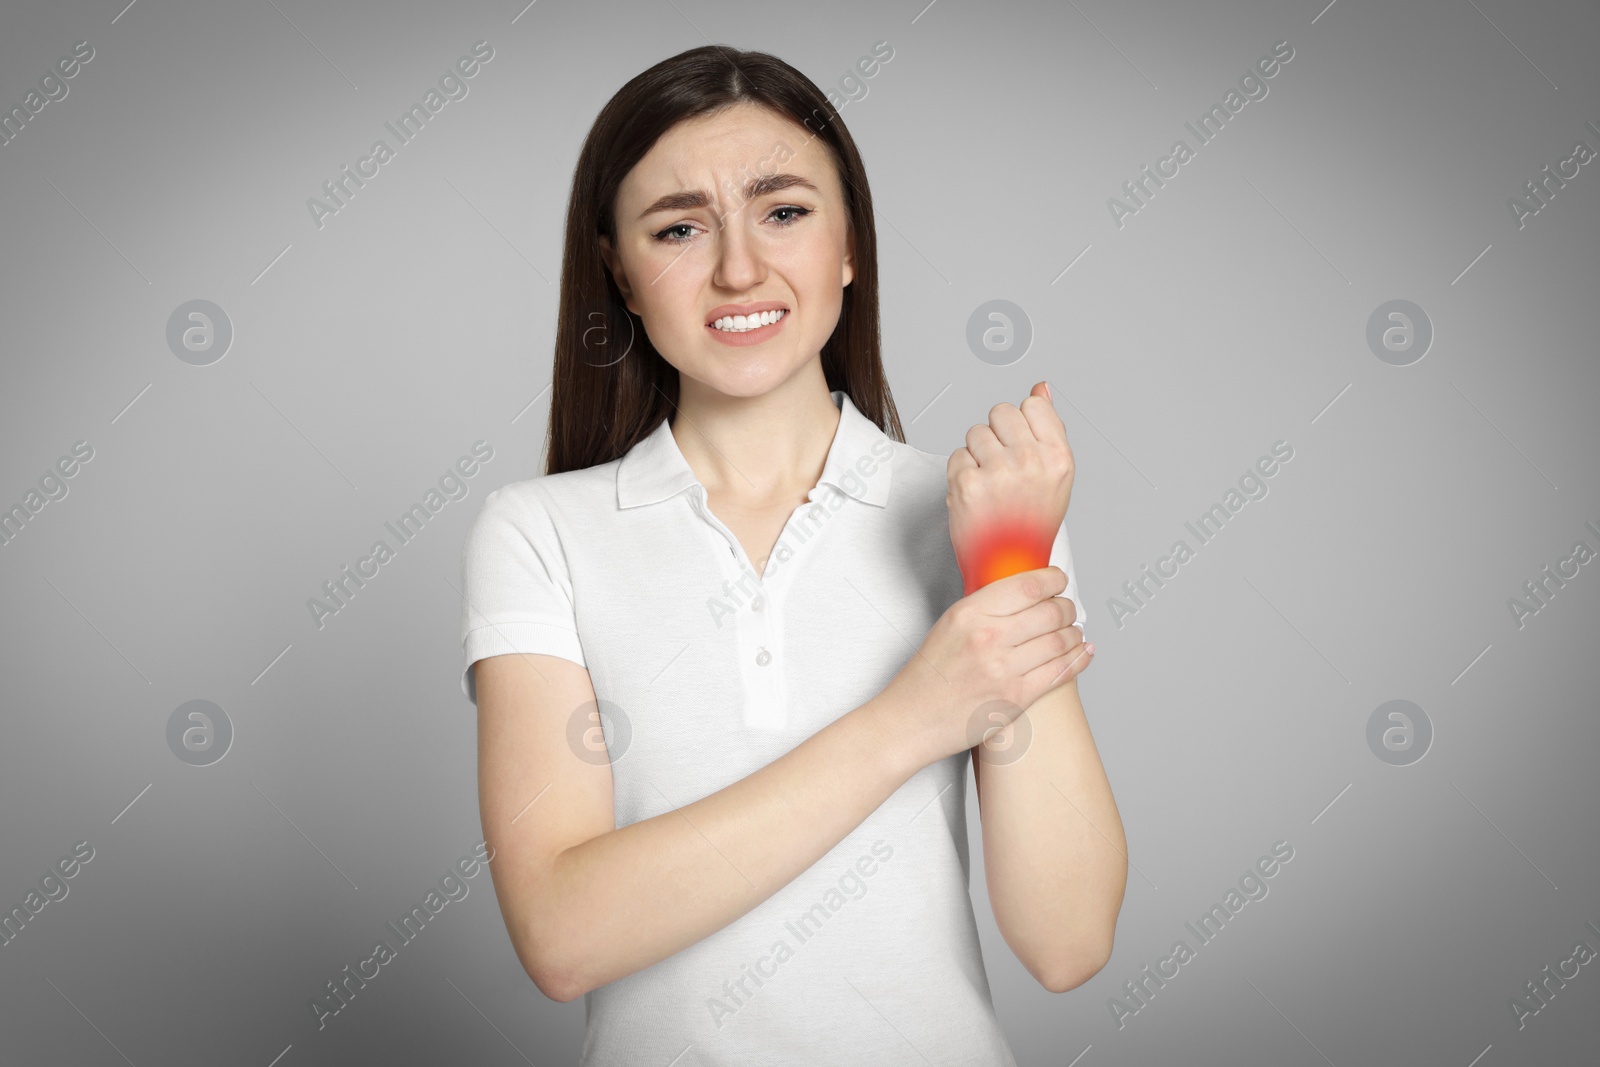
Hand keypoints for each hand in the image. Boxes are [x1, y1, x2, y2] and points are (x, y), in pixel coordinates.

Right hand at [879, 565, 1091, 767]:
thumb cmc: (930, 674)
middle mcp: (988, 638)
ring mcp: (1003, 670)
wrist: (912, 719)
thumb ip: (986, 607)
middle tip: (1068, 608)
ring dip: (1074, 633)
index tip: (1059, 580)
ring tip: (1074, 631)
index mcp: (970, 613)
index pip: (1028, 585)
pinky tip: (1084, 651)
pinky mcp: (1016, 699)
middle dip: (1067, 607)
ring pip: (1060, 641)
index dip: (1054, 580)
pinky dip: (1079, 659)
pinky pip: (1060, 673)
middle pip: (1051, 612)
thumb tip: (1027, 592)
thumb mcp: (950, 625)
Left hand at [947, 382, 1074, 596]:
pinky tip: (976, 495)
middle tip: (1003, 468)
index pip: (1032, 404)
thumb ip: (1048, 427)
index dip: (1022, 425)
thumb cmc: (1032, 521)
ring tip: (990, 484)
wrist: (1009, 568)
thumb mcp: (1055, 473)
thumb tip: (1040, 387)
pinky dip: (961, 473)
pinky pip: (957, 455)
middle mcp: (1031, 462)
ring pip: (975, 431)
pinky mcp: (967, 485)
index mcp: (1059, 457)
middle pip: (1000, 412)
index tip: (1023, 449)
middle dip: (997, 435)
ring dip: (977, 454)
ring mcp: (998, 473)